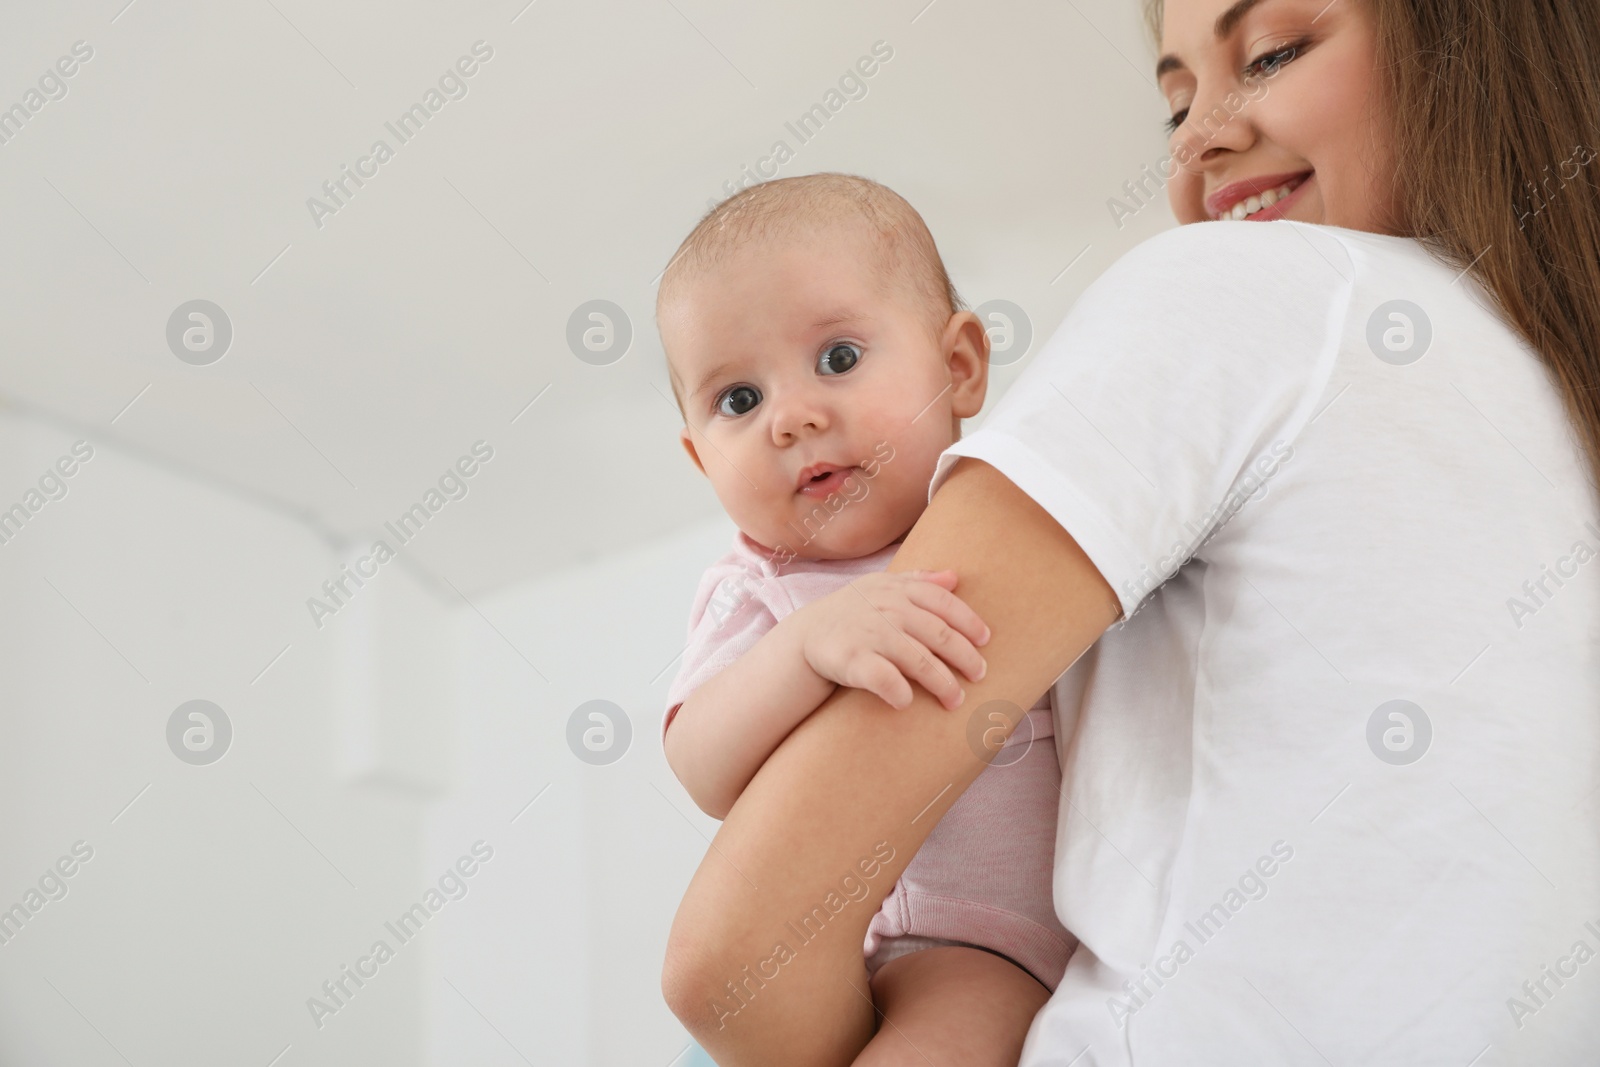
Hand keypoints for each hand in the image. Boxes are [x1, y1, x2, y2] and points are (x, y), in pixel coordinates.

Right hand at [796, 570, 990, 709]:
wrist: (807, 635)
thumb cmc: (854, 612)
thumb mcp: (882, 586)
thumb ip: (919, 580)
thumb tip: (955, 576)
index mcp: (898, 590)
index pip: (944, 603)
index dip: (969, 622)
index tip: (985, 641)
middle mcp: (888, 609)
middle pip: (939, 634)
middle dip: (965, 658)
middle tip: (979, 676)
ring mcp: (871, 634)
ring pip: (919, 661)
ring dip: (943, 683)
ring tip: (955, 700)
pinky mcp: (853, 660)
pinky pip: (884, 679)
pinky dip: (900, 692)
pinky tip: (908, 702)